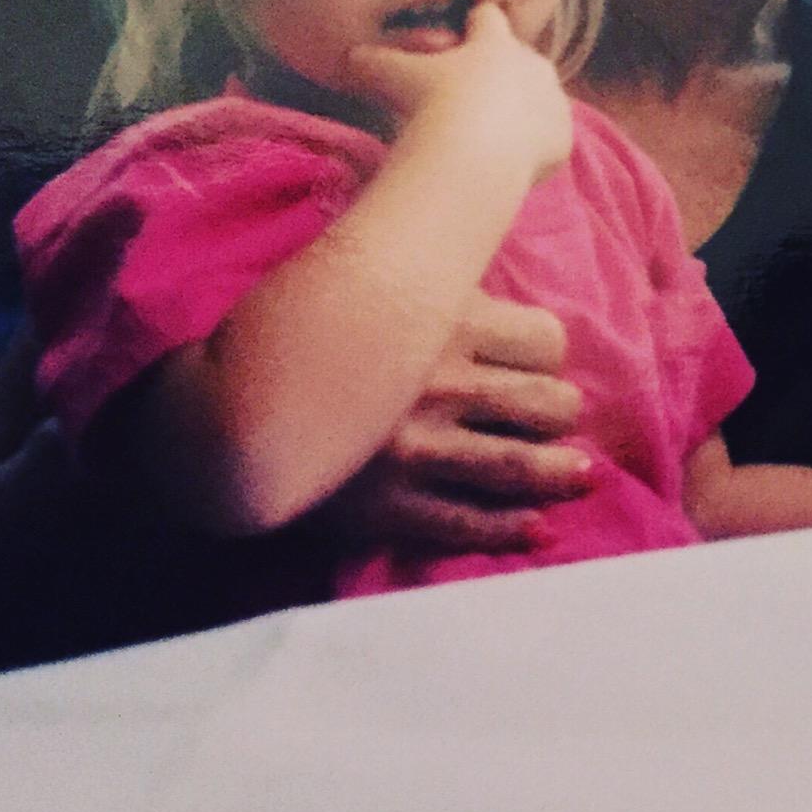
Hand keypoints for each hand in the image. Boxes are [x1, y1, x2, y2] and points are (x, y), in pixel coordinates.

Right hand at [325, 293, 589, 552]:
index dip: (548, 355)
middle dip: (562, 414)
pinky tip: (538, 529)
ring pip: (519, 466)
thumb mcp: (385, 289)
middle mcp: (439, 385)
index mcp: (443, 322)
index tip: (539, 365)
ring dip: (559, 473)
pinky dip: (510, 529)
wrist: (232, 405)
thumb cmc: (322, 337)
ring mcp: (416, 449)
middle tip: (560, 420)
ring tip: (580, 475)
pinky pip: (466, 522)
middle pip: (546, 405)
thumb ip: (445, 293)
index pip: (544, 341)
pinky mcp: (389, 504)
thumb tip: (499, 282)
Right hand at [347, 0, 573, 189]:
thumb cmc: (435, 104)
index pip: (487, 18)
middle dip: (498, 70)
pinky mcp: (563, 137)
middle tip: (472, 92)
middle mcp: (532, 65)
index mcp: (495, 42)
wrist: (476, 153)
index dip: (473, 23)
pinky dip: (533, 144)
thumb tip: (350, 55)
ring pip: (538, 97)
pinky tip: (509, 158)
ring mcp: (553, 101)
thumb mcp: (395, 78)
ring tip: (492, 128)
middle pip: (517, 59)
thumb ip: (375, 62)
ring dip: (519, 107)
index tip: (465, 30)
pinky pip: (550, 136)